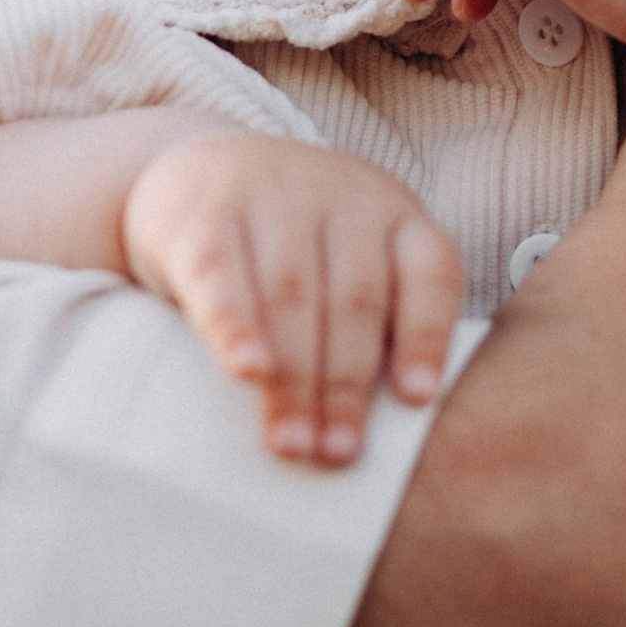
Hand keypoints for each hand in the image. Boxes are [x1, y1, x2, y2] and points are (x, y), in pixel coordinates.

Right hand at [121, 130, 462, 465]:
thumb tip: (395, 426)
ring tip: (292, 445)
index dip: (427, 336)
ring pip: (291, 296)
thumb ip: (376, 325)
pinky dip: (235, 328)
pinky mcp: (204, 215)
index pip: (430, 272)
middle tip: (338, 454)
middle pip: (354, 300)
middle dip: (347, 386)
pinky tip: (247, 372)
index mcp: (395, 215)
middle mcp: (343, 196)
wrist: (195, 172)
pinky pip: (222, 276)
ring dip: (293, 379)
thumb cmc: (292, 245)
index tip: (418, 400)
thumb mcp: (349, 261)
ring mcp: (273, 196)